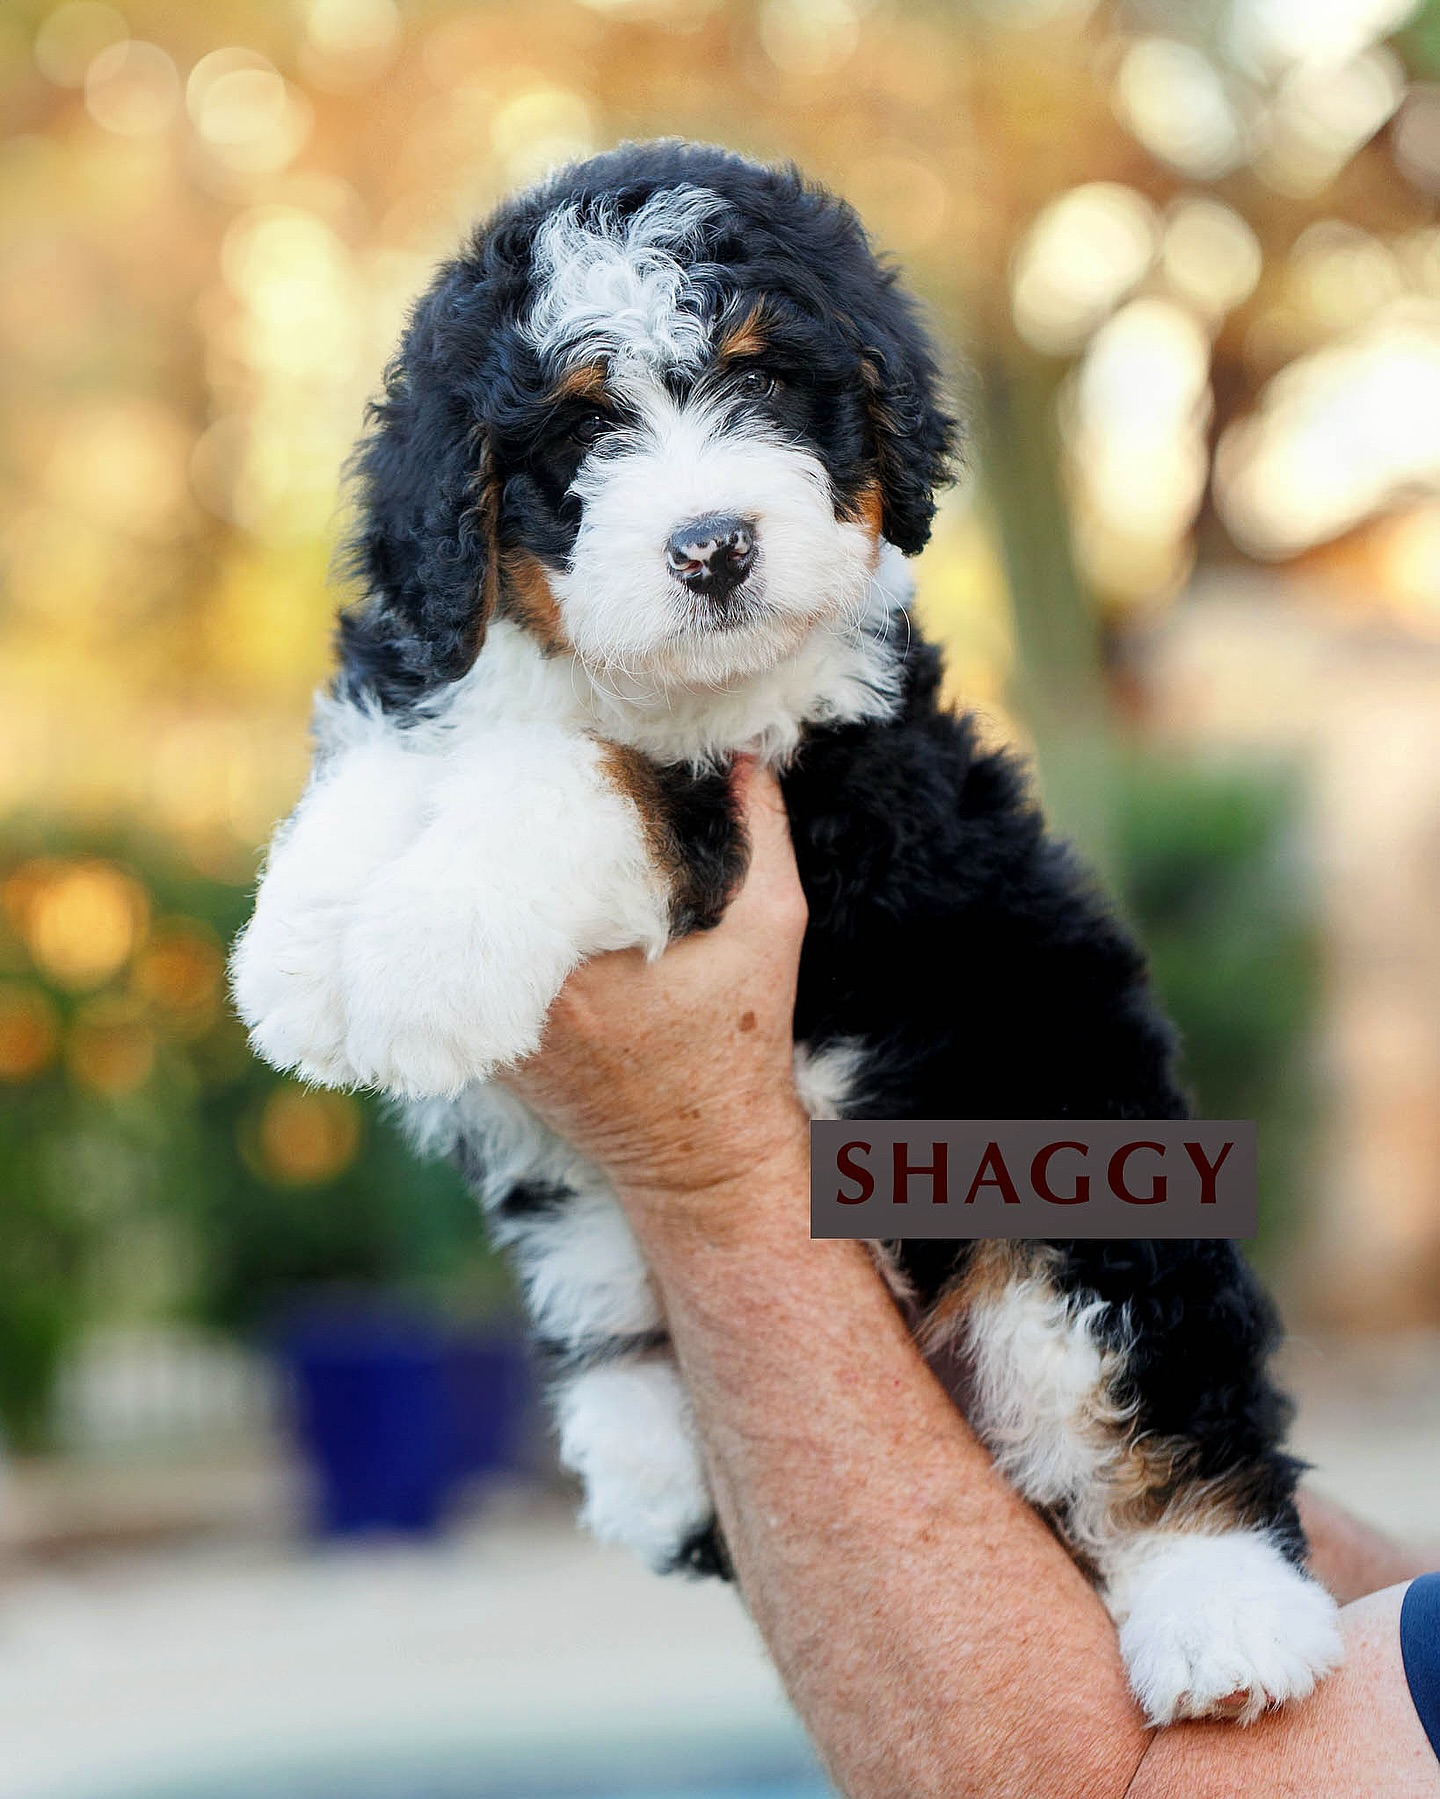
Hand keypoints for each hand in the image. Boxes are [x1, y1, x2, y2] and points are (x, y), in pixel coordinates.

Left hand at [499, 758, 810, 1223]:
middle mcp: (514, 995)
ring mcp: (488, 1023)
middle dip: (502, 814)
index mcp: (572, 967)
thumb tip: (749, 753)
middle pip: (482, 872)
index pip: (529, 843)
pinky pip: (461, 961)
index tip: (578, 755)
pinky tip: (500, 878)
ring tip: (506, 805)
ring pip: (463, 917)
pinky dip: (477, 921)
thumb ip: (761, 836)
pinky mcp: (485, 1041)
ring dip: (480, 864)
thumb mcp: (771, 929)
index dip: (547, 783)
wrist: (703, 1157)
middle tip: (526, 760)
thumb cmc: (741, 1047)